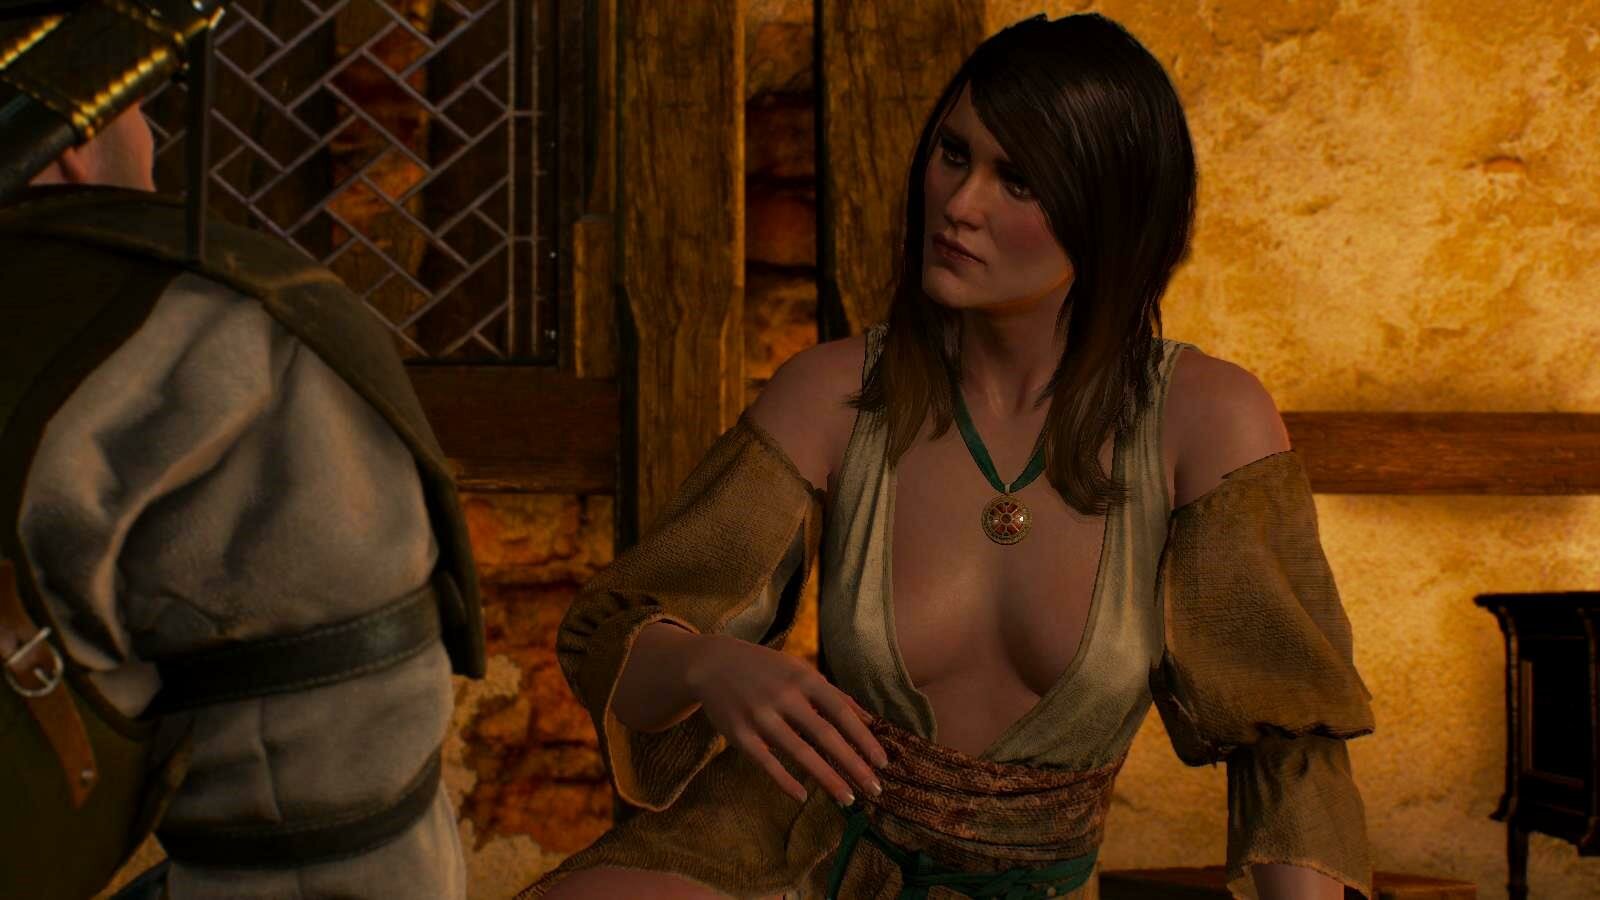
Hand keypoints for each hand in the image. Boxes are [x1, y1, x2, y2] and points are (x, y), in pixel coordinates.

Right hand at [682, 633, 889, 805]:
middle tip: (875, 789)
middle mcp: (785, 696)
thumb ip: (833, 694)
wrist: (712, 663)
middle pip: (825, 735)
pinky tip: (802, 797)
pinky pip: (766, 762)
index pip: (841, 711)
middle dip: (853, 764)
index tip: (882, 762)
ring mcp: (761, 716)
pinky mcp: (739, 734)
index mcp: (804, 678)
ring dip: (827, 778)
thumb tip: (870, 720)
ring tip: (848, 799)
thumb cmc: (765, 669)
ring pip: (799, 752)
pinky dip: (785, 781)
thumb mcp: (800, 671)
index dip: (863, 738)